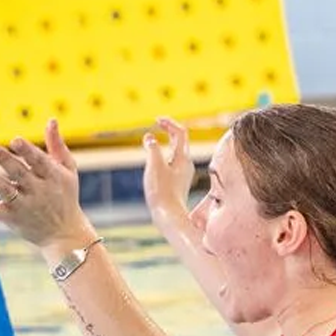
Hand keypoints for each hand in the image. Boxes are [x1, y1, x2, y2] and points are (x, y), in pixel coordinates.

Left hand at [0, 118, 94, 251]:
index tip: (15, 140)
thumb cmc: (65, 196)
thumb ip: (56, 145)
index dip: (27, 151)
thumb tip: (51, 119)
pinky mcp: (11, 218)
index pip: (38, 161)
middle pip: (19, 173)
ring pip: (6, 191)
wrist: (64, 234)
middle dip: (5, 160)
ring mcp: (24, 205)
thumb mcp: (67, 170)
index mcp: (52, 176)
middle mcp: (38, 190)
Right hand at [142, 116, 197, 231]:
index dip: (170, 123)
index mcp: (183, 158)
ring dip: (166, 143)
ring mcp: (183, 174)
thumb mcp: (154, 166)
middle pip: (180, 141)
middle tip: (158, 124)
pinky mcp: (177, 183)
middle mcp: (186, 164)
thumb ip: (152, 149)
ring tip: (152, 142)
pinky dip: (164, 156)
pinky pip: (173, 163)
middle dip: (169, 131)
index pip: (180, 133)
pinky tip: (155, 161)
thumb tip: (149, 137)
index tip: (157, 119)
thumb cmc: (162, 192)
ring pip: (176, 153)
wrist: (168, 216)